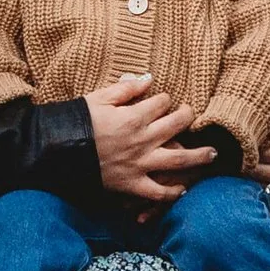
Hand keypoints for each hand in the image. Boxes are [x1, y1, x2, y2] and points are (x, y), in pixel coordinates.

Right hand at [84, 74, 215, 203]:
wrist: (56, 150)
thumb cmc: (77, 121)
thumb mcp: (99, 97)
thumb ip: (126, 88)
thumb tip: (148, 78)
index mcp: (134, 116)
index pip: (162, 102)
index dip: (164, 99)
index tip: (161, 101)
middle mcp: (143, 139)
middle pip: (177, 125)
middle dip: (187, 117)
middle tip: (191, 115)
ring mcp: (140, 163)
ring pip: (179, 159)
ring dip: (199, 156)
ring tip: (212, 154)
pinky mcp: (132, 184)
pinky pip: (158, 192)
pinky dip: (173, 192)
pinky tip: (183, 189)